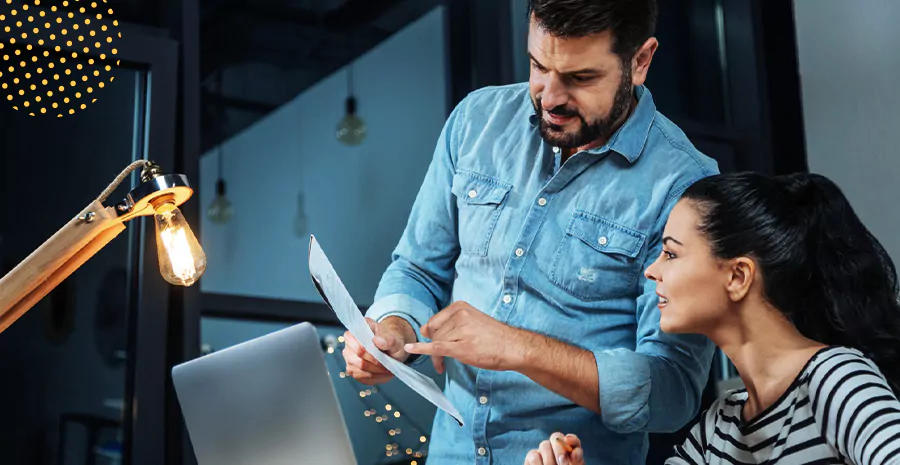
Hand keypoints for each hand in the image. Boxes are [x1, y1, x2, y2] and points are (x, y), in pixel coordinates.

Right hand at [342, 317, 412, 384]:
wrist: (390, 348)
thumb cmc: (391, 342)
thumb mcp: (394, 340)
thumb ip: (388, 340)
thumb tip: (377, 340)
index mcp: (358, 328)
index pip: (358, 344)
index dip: (372, 353)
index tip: (385, 356)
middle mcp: (349, 341)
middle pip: (358, 358)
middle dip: (375, 364)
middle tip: (388, 366)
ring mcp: (348, 355)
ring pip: (359, 369)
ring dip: (375, 371)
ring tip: (386, 370)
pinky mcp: (351, 368)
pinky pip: (360, 376)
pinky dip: (373, 377)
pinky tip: (381, 373)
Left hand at [404, 301, 526, 371]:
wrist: (513, 346)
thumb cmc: (494, 337)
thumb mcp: (471, 321)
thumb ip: (449, 324)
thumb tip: (424, 330)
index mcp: (460, 307)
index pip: (434, 322)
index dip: (432, 336)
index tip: (436, 345)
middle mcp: (459, 315)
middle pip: (434, 334)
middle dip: (435, 347)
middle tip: (443, 361)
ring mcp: (460, 331)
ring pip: (436, 344)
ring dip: (438, 357)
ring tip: (449, 363)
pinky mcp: (462, 347)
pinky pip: (436, 348)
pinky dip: (421, 349)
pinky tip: (410, 349)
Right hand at [525, 433, 583, 464]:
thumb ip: (577, 462)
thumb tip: (575, 451)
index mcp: (570, 453)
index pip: (572, 440)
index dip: (572, 441)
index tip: (574, 453)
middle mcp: (556, 450)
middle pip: (556, 437)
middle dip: (560, 449)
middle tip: (562, 463)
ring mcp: (543, 453)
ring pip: (544, 445)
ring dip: (549, 459)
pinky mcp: (532, 458)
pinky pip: (533, 454)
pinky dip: (538, 464)